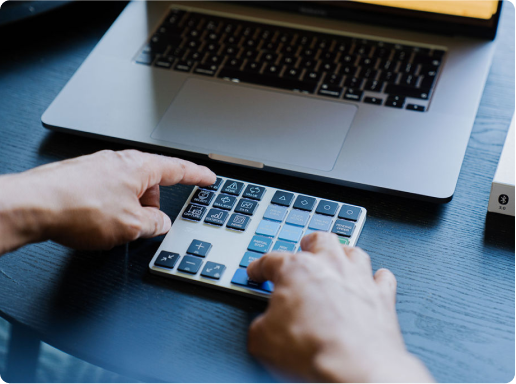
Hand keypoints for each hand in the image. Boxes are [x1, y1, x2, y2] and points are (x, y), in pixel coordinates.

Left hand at [0, 150, 215, 251]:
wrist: (34, 205)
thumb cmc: (78, 207)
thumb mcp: (131, 226)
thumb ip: (155, 225)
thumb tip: (162, 224)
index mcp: (140, 167)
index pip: (178, 169)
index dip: (197, 175)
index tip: (208, 177)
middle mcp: (120, 162)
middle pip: (151, 181)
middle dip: (154, 203)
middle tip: (150, 222)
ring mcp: (99, 167)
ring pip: (128, 188)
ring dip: (131, 207)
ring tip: (119, 227)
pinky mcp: (82, 177)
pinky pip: (109, 191)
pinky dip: (112, 206)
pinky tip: (101, 221)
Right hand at [247, 232, 434, 383]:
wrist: (356, 369)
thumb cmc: (313, 350)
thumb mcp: (262, 340)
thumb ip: (261, 323)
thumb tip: (264, 326)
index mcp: (296, 269)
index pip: (271, 260)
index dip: (259, 267)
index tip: (257, 272)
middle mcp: (330, 266)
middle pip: (320, 240)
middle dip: (310, 243)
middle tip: (305, 247)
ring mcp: (359, 279)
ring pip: (354, 252)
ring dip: (345, 254)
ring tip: (340, 258)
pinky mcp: (383, 297)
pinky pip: (383, 278)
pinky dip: (377, 278)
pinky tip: (373, 281)